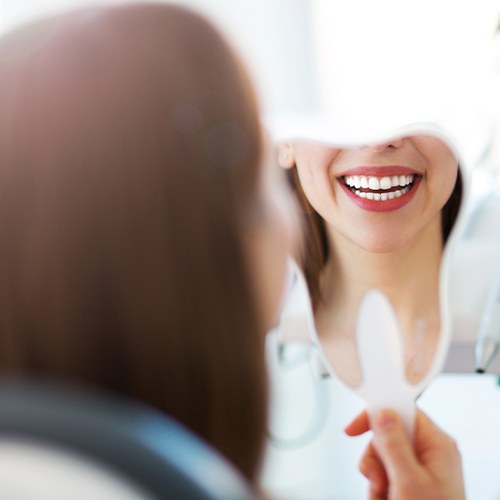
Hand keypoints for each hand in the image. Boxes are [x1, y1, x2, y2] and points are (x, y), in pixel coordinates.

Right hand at [345, 408, 464, 499]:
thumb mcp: (408, 482)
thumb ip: (393, 444)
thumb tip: (382, 413)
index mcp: (437, 444)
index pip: (402, 411)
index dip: (377, 414)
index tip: (354, 428)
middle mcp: (429, 453)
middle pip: (387, 436)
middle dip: (375, 459)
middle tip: (379, 480)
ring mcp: (420, 469)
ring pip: (381, 457)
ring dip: (375, 478)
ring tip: (385, 496)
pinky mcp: (410, 484)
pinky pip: (383, 475)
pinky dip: (379, 489)